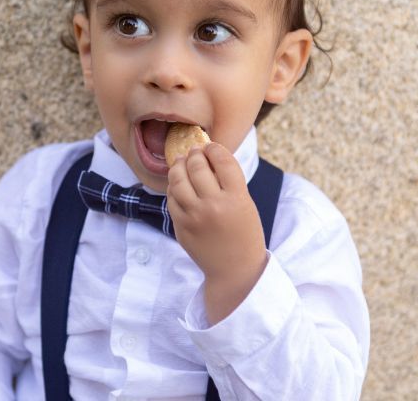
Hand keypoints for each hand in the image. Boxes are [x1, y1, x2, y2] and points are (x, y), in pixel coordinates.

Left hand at [166, 142, 267, 323]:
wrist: (234, 269)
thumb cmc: (244, 234)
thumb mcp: (246, 204)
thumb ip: (229, 181)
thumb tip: (208, 154)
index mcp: (237, 198)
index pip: (222, 161)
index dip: (214, 149)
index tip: (211, 147)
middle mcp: (214, 206)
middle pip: (197, 166)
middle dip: (195, 154)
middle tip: (195, 151)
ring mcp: (194, 216)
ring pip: (178, 179)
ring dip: (179, 165)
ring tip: (181, 162)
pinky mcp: (181, 226)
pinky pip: (171, 198)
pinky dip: (173, 186)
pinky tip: (178, 183)